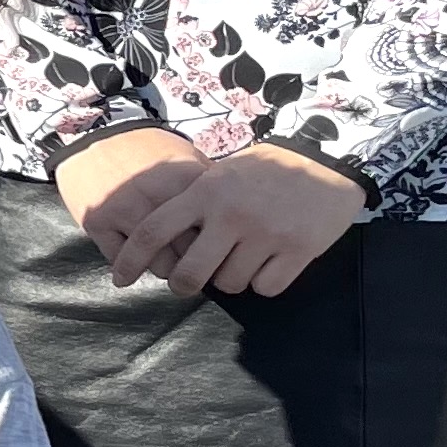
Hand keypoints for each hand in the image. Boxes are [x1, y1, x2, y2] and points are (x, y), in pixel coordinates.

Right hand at [52, 127, 207, 273]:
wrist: (92, 135)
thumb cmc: (146, 151)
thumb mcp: (185, 157)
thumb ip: (210, 187)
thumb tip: (238, 218)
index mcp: (185, 180)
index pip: (216, 232)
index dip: (220, 246)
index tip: (217, 250)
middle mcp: (156, 196)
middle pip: (191, 254)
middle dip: (196, 263)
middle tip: (193, 263)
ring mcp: (125, 210)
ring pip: (161, 266)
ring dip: (166, 268)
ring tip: (166, 260)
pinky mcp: (98, 221)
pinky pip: (125, 262)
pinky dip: (133, 267)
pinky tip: (136, 259)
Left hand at [106, 143, 361, 297]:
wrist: (326, 159)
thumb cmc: (267, 168)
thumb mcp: (221, 174)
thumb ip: (194, 201)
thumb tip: (159, 239)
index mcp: (205, 192)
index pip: (154, 230)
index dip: (130, 260)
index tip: (120, 279)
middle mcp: (231, 214)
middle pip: (190, 272)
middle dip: (183, 285)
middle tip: (186, 283)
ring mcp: (266, 234)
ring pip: (230, 284)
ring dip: (231, 279)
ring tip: (242, 258)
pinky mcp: (298, 250)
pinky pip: (266, 288)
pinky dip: (264, 282)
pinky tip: (269, 263)